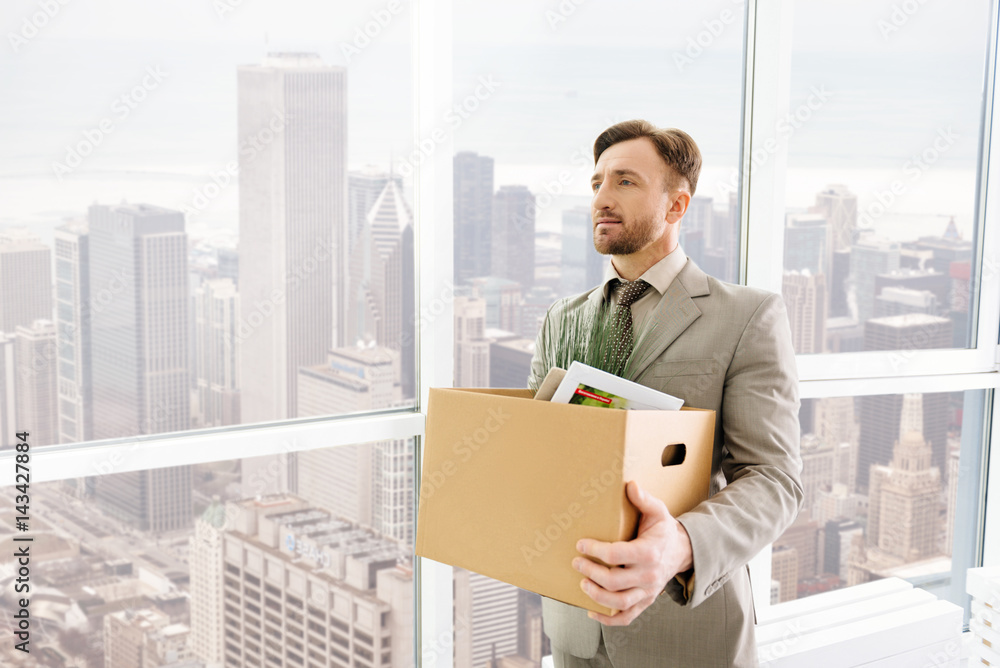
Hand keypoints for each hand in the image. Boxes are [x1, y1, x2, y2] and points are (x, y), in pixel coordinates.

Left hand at [573, 480, 692, 625]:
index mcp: (649, 552)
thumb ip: (643, 499)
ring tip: (582, 584)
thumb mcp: (658, 511)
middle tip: (576, 563)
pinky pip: (627, 617)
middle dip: (590, 572)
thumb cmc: (663, 530)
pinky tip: (591, 613)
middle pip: (614, 581)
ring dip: (596, 596)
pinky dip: (608, 619)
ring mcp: (647, 591)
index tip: (581, 544)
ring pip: (619, 602)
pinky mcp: (645, 602)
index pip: (617, 555)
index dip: (595, 550)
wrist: (682, 552)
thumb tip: (629, 485)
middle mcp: (649, 575)